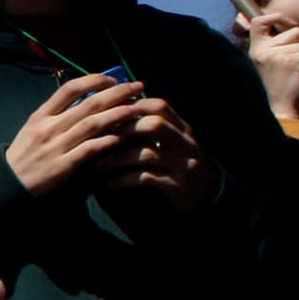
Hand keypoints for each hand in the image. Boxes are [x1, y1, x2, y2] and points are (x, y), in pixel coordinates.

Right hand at [4, 73, 147, 197]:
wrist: (8, 184)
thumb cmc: (26, 155)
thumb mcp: (34, 129)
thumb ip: (56, 115)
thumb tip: (86, 98)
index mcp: (41, 116)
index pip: (69, 89)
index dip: (94, 80)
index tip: (113, 79)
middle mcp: (49, 128)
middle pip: (88, 103)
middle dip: (117, 93)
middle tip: (138, 86)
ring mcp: (56, 146)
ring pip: (93, 124)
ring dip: (119, 114)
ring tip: (138, 109)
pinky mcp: (63, 166)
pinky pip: (90, 149)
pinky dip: (108, 141)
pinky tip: (123, 137)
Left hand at [98, 94, 213, 212]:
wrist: (205, 194)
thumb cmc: (176, 164)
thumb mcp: (169, 142)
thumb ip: (148, 128)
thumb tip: (107, 114)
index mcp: (182, 128)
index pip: (159, 106)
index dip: (131, 105)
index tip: (104, 112)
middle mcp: (185, 143)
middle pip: (154, 125)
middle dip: (123, 129)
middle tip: (96, 139)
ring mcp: (183, 165)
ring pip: (147, 154)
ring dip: (116, 159)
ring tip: (94, 165)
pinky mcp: (178, 186)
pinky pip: (144, 179)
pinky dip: (120, 180)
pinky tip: (102, 184)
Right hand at [243, 12, 298, 124]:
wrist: (284, 112)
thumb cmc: (282, 90)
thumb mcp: (272, 64)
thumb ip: (277, 47)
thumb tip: (296, 31)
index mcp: (255, 51)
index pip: (260, 21)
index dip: (278, 18)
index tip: (289, 25)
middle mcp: (262, 51)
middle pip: (295, 32)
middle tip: (296, 65)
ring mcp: (276, 56)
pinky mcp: (291, 61)